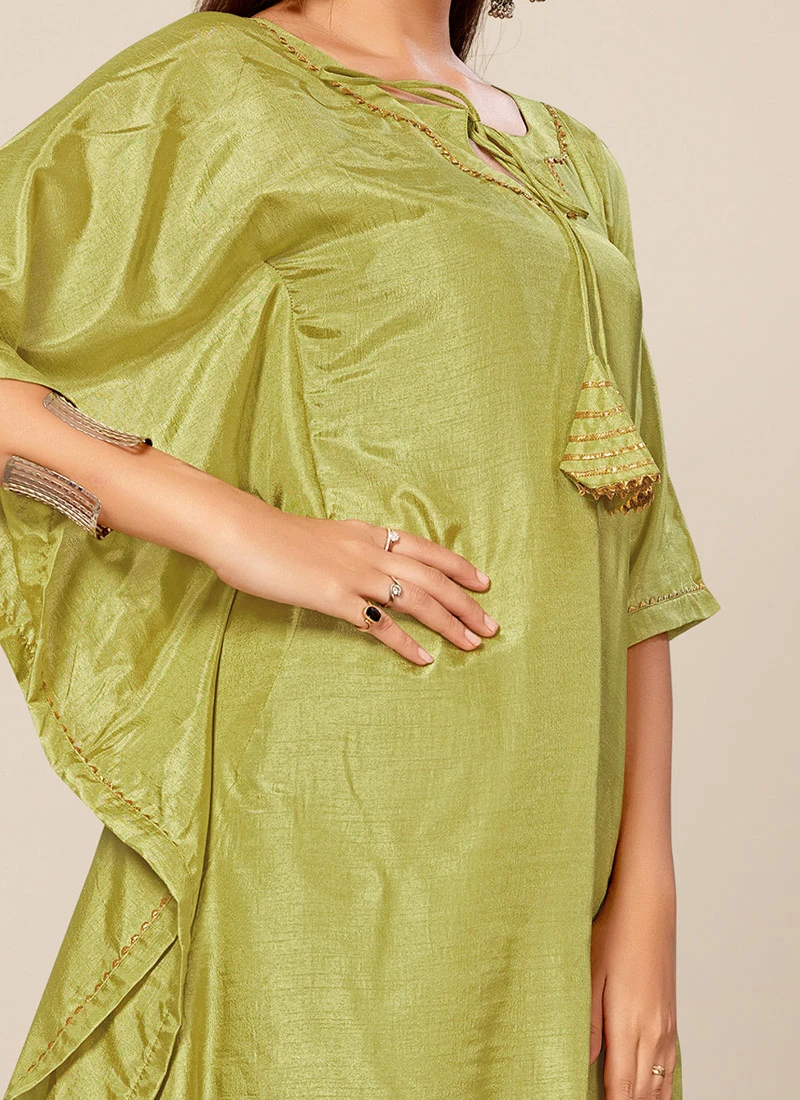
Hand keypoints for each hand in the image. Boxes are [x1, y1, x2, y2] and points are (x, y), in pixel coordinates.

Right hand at [210, 500, 498, 665]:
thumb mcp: (321, 537)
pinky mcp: (334, 597)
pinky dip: (406, 642)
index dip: (457, 566)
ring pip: (416, 598)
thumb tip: (365, 570)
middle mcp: (368, 551)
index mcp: (366, 533)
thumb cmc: (271, 537)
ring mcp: (353, 574)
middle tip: (491, 625)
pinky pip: (379, 624)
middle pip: (432, 577)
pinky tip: (425, 658)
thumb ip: (347, 551)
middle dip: (465, 602)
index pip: (425, 549)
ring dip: (449, 622)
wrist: (239, 532)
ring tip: (473, 642)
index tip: (482, 582)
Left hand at [589, 874, 677, 1098]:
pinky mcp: (671, 1017)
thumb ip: (589, 1022)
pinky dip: (661, 1087)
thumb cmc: (614, 934)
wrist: (649, 907)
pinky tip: (653, 1094)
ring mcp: (666, 1025)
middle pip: (641, 1091)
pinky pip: (669, 1066)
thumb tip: (586, 1060)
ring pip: (659, 1083)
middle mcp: (653, 1030)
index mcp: (629, 1023)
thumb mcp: (590, 973)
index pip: (621, 1086)